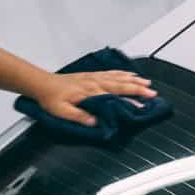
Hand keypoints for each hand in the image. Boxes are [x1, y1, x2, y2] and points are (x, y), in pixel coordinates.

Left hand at [31, 70, 156, 127]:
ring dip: (133, 79)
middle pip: (120, 84)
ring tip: (147, 83)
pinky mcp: (91, 76)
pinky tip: (129, 74)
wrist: (42, 84)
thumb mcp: (62, 111)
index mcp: (90, 92)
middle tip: (152, 93)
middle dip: (138, 88)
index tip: (142, 104)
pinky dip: (122, 73)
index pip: (114, 95)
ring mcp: (93, 78)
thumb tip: (94, 121)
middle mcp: (94, 82)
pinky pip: (111, 73)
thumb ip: (79, 116)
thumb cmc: (51, 98)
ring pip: (118, 77)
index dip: (129, 100)